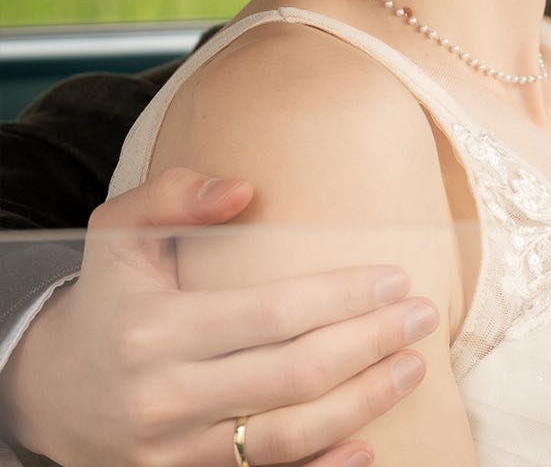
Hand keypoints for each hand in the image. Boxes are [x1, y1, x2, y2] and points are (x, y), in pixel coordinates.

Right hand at [0, 167, 436, 466]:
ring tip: (412, 367)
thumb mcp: (118, 237)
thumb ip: (173, 196)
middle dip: (371, 344)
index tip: (396, 278)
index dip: (343, 297)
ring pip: (287, 436)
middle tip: (423, 316)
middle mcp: (163, 396)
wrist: (48, 393)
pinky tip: (369, 444)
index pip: (272, 313)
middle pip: (293, 376)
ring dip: (363, 403)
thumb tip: (244, 188)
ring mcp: (173, 451)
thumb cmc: (109, 302)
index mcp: (154, 330)